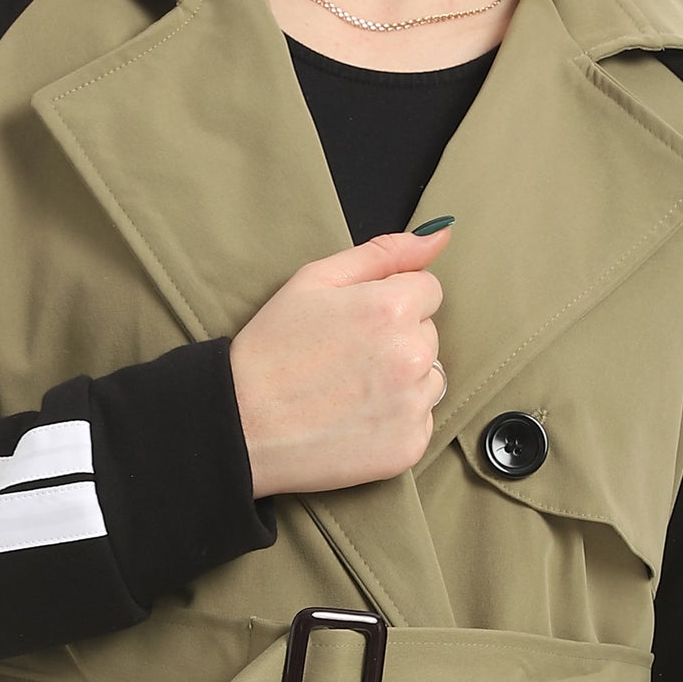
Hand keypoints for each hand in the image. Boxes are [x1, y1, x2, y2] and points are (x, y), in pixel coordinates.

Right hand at [228, 225, 452, 498]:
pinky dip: (396, 420)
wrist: (241, 425)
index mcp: (392, 308)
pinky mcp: (408, 446)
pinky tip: (355, 419)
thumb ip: (383, 253)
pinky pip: (420, 421)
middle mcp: (411, 356)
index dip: (390, 301)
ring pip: (429, 378)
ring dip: (402, 381)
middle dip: (397, 339)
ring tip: (349, 390)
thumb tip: (441, 235)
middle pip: (429, 334)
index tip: (357, 321)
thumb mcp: (315, 281)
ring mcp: (412, 406)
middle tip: (345, 357)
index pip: (428, 291)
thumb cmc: (272, 348)